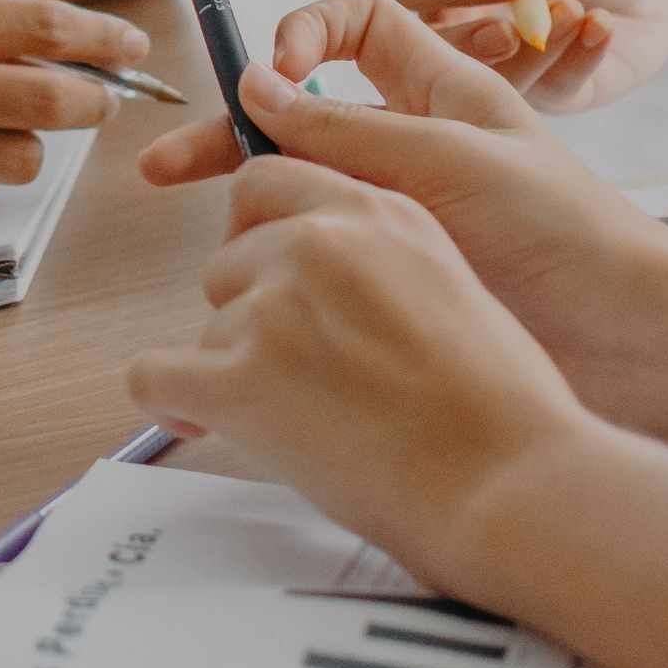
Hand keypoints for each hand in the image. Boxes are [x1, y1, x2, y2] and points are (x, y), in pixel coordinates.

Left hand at [125, 159, 604, 594]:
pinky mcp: (239, 378)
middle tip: (295, 369)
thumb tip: (324, 275)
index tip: (266, 277)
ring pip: (206, 325)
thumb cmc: (504, 408)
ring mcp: (274, 307)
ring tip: (302, 418)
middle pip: (228, 257)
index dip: (258, 235)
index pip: (264, 183)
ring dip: (235, 369)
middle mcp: (318, 242)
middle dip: (249, 311)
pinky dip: (173, 403)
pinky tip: (203, 421)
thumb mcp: (453, 283)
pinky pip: (154, 375)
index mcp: (376, 211)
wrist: (513, 483)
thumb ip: (380, 257)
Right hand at [141, 0, 667, 441]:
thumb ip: (349, 126)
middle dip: (229, 135)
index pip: (353, 26)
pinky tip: (243, 304)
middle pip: (301, 117)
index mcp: (441, 90)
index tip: (267, 75)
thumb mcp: (455, 158)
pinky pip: (322, 260)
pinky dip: (277, 271)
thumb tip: (256, 88)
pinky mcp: (397, 279)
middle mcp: (414, 146)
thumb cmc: (567, 234)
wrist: (635, 346)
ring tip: (214, 258)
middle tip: (161, 169)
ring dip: (249, 212)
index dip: (302, 34)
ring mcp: (404, 216)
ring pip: (301, 195)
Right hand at [383, 0, 667, 109]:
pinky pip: (555, 90)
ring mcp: (506, 65)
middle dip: (472, 42)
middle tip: (513, 31)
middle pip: (433, 50)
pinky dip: (579, 59)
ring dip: (533, 53)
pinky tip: (602, 27)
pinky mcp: (551, 92)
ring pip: (495, 81)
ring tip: (577, 11)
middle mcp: (465, 24)